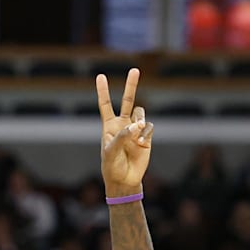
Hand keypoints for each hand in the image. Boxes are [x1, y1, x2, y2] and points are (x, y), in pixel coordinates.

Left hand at [96, 68, 153, 194]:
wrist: (124, 179)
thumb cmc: (112, 166)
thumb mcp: (111, 152)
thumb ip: (122, 137)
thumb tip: (137, 125)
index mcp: (109, 126)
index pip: (105, 105)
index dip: (103, 91)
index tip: (100, 76)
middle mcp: (122, 124)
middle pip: (127, 100)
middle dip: (131, 85)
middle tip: (134, 69)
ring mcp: (135, 130)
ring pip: (141, 113)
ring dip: (139, 119)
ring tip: (136, 132)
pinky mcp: (146, 137)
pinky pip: (149, 127)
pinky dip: (145, 134)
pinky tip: (140, 144)